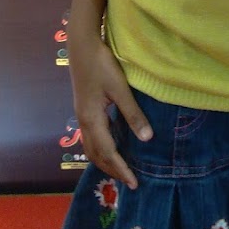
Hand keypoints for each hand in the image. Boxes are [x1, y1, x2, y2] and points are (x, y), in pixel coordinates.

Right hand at [68, 33, 151, 189]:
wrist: (82, 45)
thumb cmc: (102, 64)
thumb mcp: (120, 88)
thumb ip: (132, 113)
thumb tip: (147, 138)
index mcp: (92, 119)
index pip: (108, 153)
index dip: (121, 169)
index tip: (134, 183)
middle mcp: (83, 121)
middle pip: (96, 155)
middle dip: (112, 170)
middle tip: (129, 181)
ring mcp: (82, 115)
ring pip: (91, 147)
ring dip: (105, 161)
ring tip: (120, 169)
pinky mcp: (84, 108)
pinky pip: (91, 137)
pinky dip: (101, 148)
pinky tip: (112, 145)